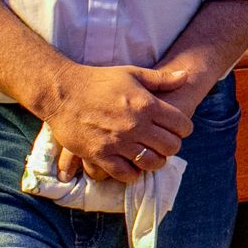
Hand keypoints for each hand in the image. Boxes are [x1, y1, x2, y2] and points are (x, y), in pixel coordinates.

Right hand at [38, 64, 192, 183]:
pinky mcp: (100, 155)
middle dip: (171, 146)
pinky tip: (132, 164)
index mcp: (147, 105)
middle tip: (164, 143)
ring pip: (151, 162)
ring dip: (155, 161)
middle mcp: (136, 126)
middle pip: (170, 146)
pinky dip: (133, 172)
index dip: (184, 129)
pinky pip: (125, 173)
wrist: (62, 92)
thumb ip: (161, 79)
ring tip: (150, 155)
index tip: (177, 128)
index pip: (181, 126)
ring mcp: (118, 142)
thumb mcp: (132, 73)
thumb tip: (185, 75)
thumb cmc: (99, 80)